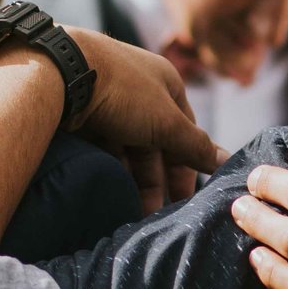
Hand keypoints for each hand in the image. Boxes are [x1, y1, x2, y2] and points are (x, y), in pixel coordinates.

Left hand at [63, 28, 221, 211]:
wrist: (61, 74)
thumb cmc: (123, 92)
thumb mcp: (166, 121)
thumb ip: (195, 145)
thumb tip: (226, 160)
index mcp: (166, 84)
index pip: (186, 130)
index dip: (189, 164)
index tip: (187, 198)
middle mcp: (140, 91)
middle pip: (157, 143)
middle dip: (159, 180)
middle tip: (160, 214)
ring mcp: (111, 103)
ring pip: (130, 148)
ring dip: (135, 180)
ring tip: (135, 211)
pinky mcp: (85, 115)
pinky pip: (105, 148)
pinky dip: (112, 169)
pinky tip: (113, 192)